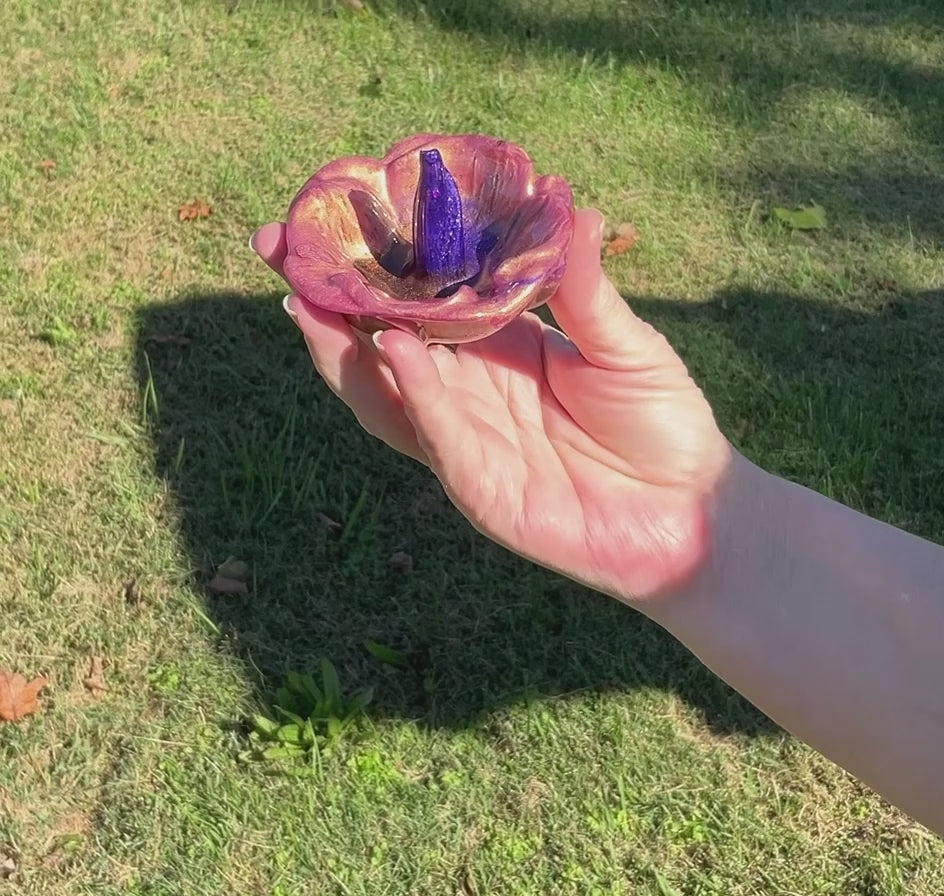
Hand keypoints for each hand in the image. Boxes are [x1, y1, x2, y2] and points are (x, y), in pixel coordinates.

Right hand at [251, 209, 731, 601]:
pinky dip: (416, 395)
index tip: (328, 215)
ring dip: (343, 353)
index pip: (417, 300)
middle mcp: (464, 392)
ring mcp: (465, 444)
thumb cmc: (661, 423)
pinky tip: (398, 350)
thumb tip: (566, 198)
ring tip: (308, 300)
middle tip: (278, 248)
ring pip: (383, 399)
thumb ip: (582, 285)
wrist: (693, 511)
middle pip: (377, 346)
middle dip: (326, 301)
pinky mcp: (480, 490)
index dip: (374, 263)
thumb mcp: (623, 342)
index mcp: (492, 347)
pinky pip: (439, 437)